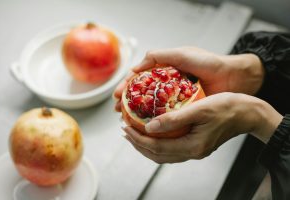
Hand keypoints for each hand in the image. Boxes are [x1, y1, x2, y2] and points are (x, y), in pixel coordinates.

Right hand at [114, 47, 264, 110]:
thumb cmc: (210, 63)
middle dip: (128, 103)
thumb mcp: (183, 55)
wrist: (235, 77)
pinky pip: (167, 117)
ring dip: (138, 115)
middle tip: (118, 112)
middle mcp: (167, 86)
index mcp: (164, 72)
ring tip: (128, 122)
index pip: (139, 80)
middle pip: (142, 95)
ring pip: (152, 108)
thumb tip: (135, 68)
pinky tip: (148, 128)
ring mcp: (175, 99)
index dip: (126, 87)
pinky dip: (156, 122)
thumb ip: (159, 56)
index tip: (116, 96)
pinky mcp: (185, 110)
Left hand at [122, 93, 281, 163]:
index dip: (138, 138)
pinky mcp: (197, 145)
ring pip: (164, 154)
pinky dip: (159, 143)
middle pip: (157, 155)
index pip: (156, 147)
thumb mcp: (199, 109)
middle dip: (138, 144)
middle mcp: (192, 152)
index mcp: (192, 146)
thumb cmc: (227, 107)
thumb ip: (174, 119)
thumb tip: (149, 126)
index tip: (126, 127)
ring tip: (135, 133)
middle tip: (125, 131)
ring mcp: (195, 151)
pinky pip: (172, 149)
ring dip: (147, 145)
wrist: (248, 113)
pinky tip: (154, 134)